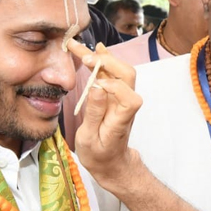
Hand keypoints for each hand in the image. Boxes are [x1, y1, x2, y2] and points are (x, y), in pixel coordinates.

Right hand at [69, 40, 142, 189]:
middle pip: (127, 75)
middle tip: (83, 54)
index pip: (129, 98)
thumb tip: (97, 87)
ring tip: (81, 48)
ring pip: (120, 71)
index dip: (114, 87)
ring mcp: (122, 99)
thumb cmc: (99, 155)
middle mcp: (126, 105)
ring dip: (102, 58)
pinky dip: (102, 62)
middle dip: (106, 61)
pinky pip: (113, 75)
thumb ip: (94, 113)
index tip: (95, 84)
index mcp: (121, 120)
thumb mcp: (89, 139)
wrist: (111, 162)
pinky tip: (93, 52)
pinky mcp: (116, 96)